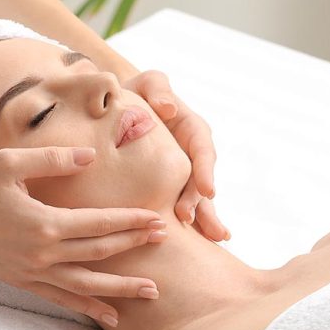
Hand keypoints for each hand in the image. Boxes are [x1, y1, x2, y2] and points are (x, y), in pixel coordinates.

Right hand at [0, 146, 165, 327]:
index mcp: (45, 223)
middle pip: (100, 253)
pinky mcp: (23, 282)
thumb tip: (90, 157)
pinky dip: (87, 307)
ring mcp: (34, 273)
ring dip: (121, 288)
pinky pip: (62, 299)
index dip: (130, 221)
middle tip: (164, 242)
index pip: (99, 224)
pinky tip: (108, 315)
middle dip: (134, 247)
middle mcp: (44, 254)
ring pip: (87, 285)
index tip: (156, 219)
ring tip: (150, 292)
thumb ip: (53, 160)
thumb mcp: (10, 163)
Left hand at [121, 70, 229, 241]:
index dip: (204, 170)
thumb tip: (168, 109)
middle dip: (199, 200)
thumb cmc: (134, 94)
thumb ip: (158, 89)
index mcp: (190, 128)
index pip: (202, 148)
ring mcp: (183, 173)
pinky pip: (184, 206)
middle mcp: (192, 154)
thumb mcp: (147, 83)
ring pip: (198, 198)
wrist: (117, 111)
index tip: (206, 189)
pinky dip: (193, 224)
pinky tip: (203, 246)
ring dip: (203, 217)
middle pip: (201, 179)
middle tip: (189, 217)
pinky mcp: (170, 188)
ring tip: (212, 238)